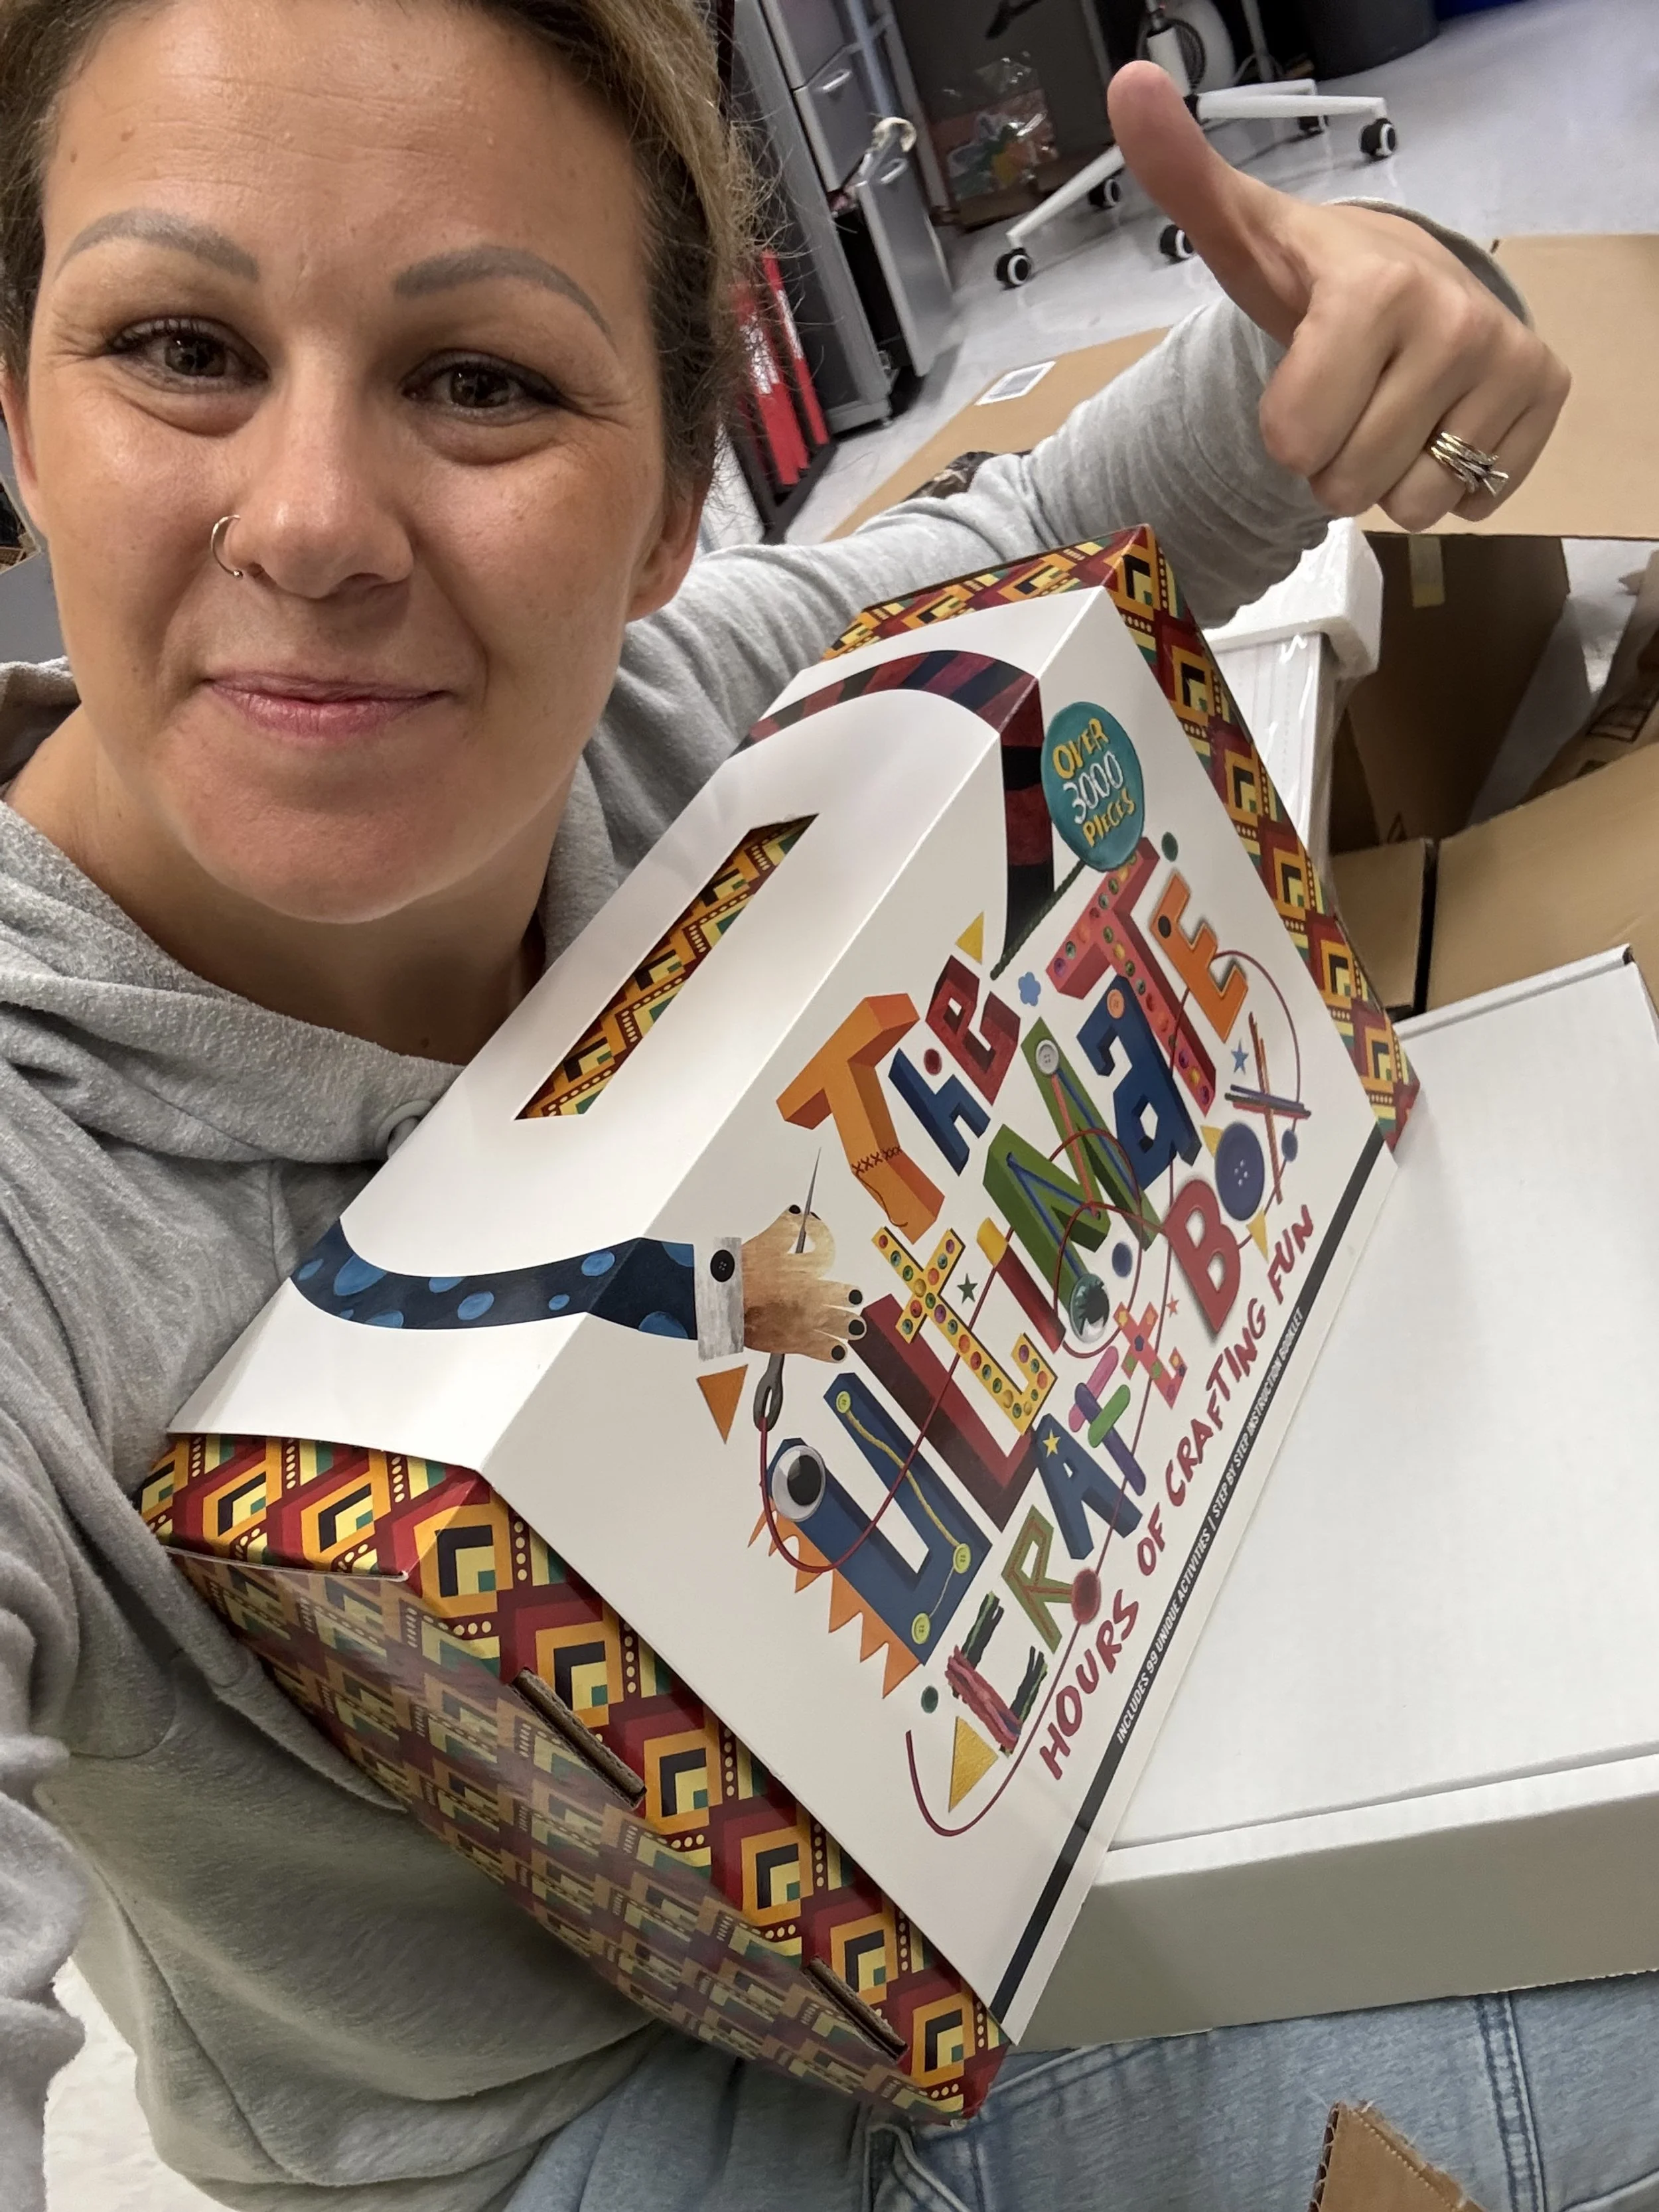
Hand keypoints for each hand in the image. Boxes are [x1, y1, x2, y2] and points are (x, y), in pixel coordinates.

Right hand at [742, 1208, 862, 1359]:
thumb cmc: (740, 1276)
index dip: (827, 1252)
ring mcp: (805, 1321)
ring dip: (849, 1325)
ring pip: (839, 1324)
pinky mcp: (795, 1342)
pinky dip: (833, 1350)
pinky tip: (840, 1351)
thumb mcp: (764, 1244)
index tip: (828, 1251)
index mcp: (804, 1270)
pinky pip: (822, 1349)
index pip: (829, 1258)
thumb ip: (784, 1227)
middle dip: (849, 1298)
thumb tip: (797, 1213)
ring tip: (856, 1327)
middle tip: (854, 1299)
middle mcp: (810, 1296)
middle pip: (843, 1297)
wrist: (723, 1303)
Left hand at [1107, 62, 1570, 528]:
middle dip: (1333, 460)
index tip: (1299, 378)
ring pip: (1413, 504)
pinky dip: (1447, 478)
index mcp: (1374, 290)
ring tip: (1388, 409)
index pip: (1296, 442)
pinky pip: (1474, 500)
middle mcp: (1456, 323)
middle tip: (1344, 400)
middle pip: (1351, 484)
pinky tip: (1436, 418)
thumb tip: (1132, 88)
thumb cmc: (1313, 271)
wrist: (1408, 273)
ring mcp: (1509, 361)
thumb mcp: (1241, 232)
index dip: (1284, 429)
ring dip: (1388, 476)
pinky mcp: (1545, 395)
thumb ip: (1182, 175)